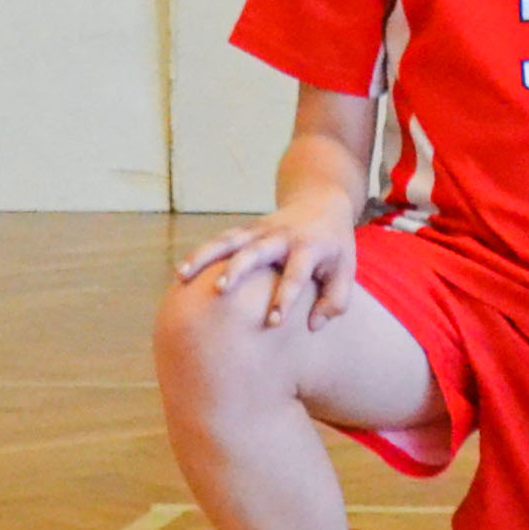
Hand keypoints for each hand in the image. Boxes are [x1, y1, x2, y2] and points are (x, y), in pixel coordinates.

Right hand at [171, 210, 360, 328]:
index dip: (284, 299)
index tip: (271, 324)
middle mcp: (283, 236)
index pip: (296, 275)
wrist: (321, 203)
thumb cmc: (334, 248)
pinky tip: (182, 273)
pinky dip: (201, 253)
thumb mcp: (346, 271)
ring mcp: (261, 230)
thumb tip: (313, 326)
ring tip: (181, 276)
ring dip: (205, 256)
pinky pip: (221, 240)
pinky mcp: (247, 229)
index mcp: (310, 248)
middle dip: (238, 269)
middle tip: (220, 290)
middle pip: (257, 250)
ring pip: (229, 240)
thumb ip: (335, 301)